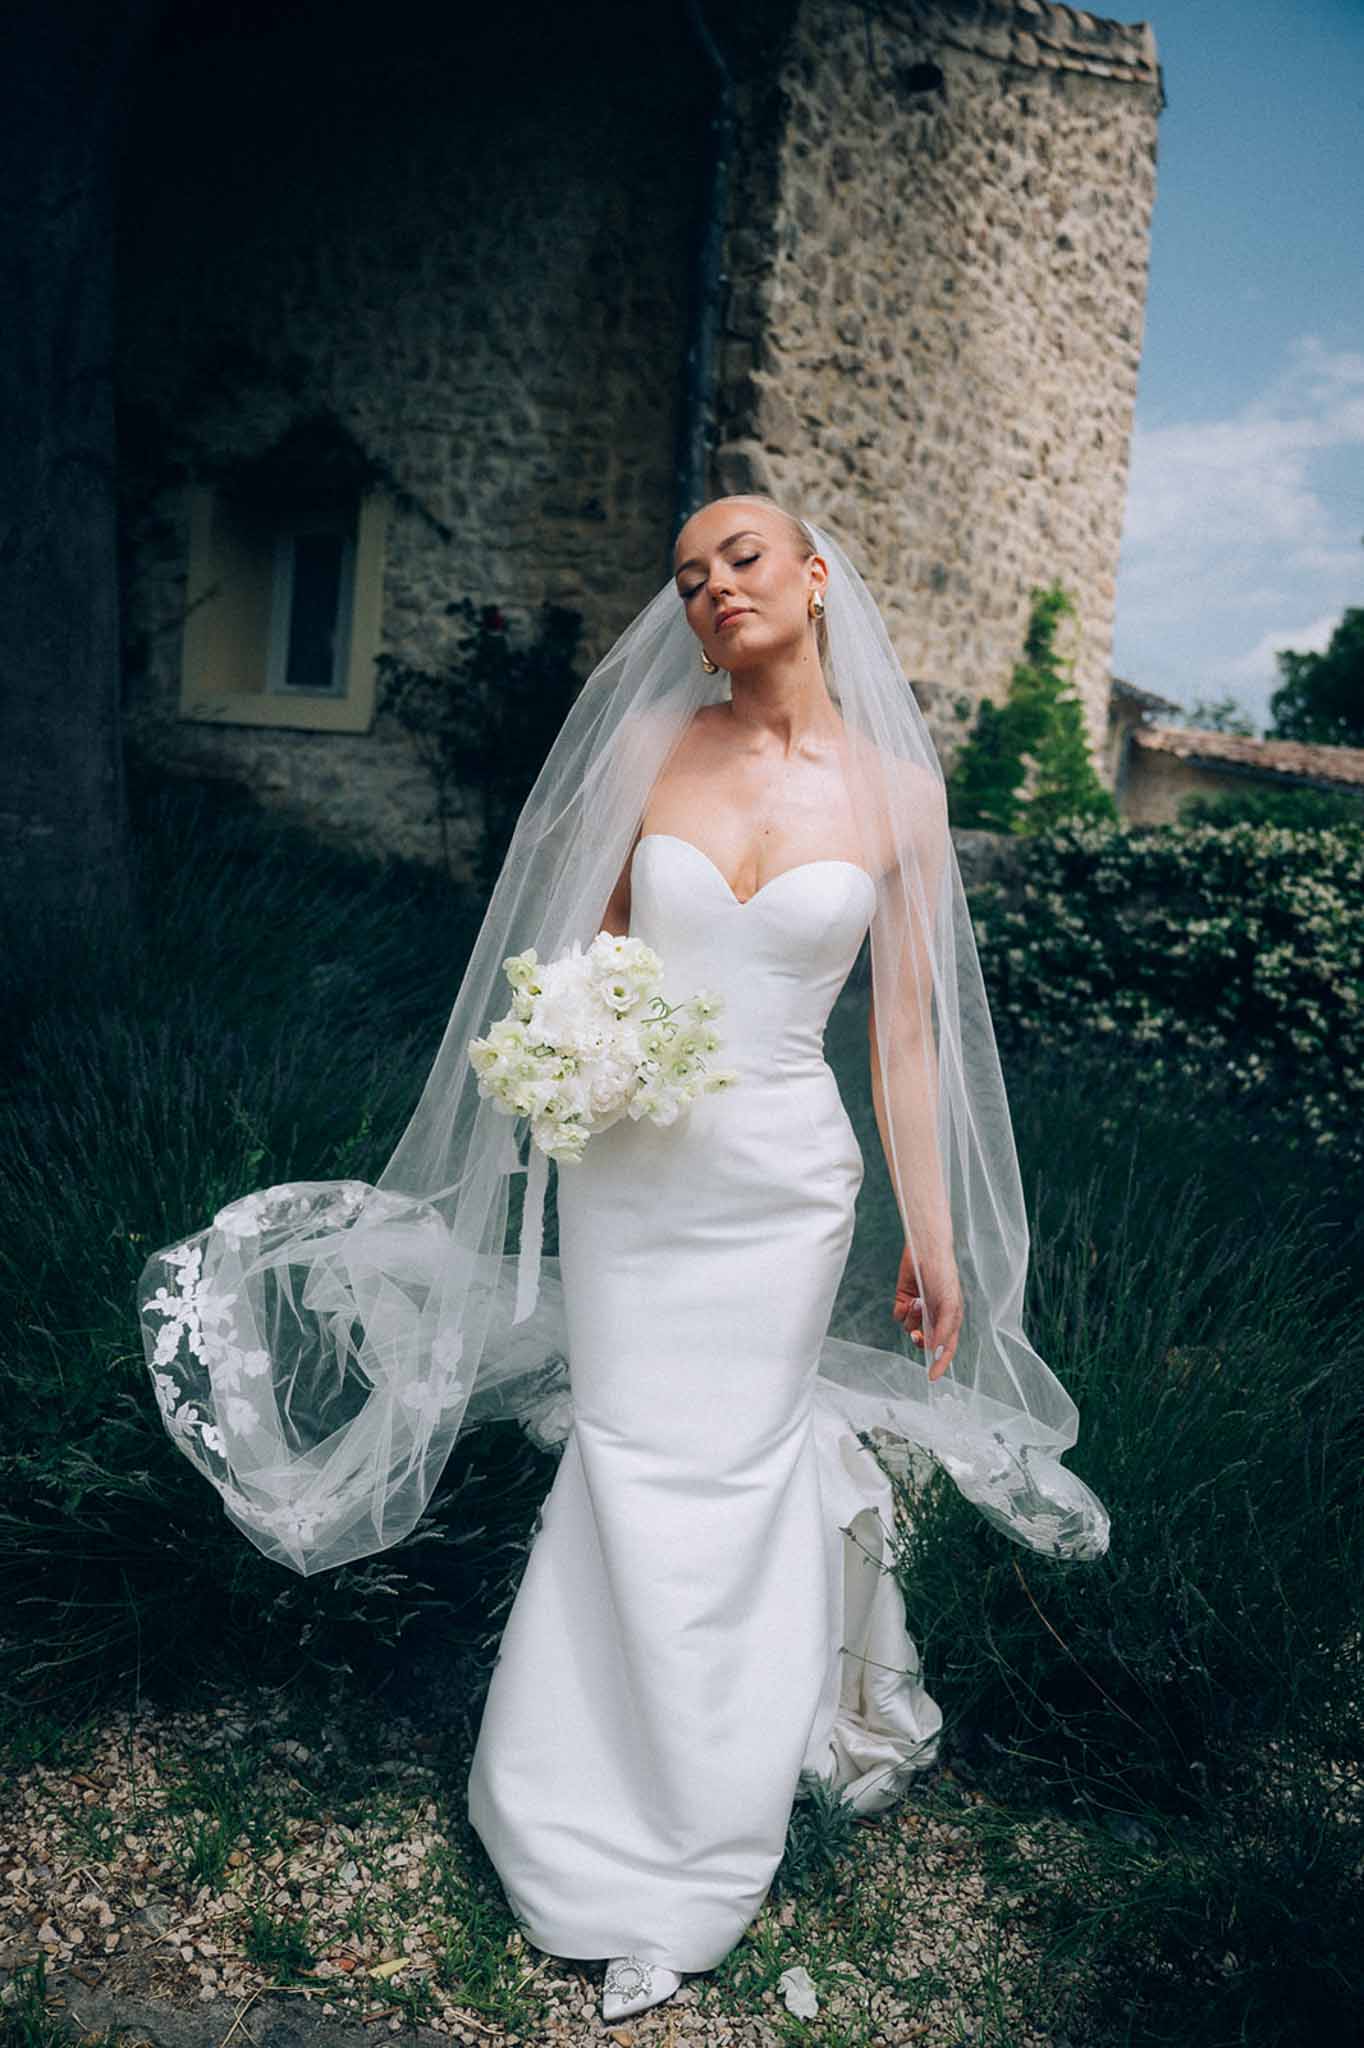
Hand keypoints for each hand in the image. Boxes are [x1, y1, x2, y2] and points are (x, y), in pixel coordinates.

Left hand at [892, 1244, 961, 1382]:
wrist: (925, 1251)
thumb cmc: (944, 1276)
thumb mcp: (949, 1304)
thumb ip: (944, 1329)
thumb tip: (935, 1350)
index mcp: (950, 1320)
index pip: (946, 1348)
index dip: (940, 1364)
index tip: (931, 1377)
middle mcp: (934, 1317)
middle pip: (924, 1341)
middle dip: (920, 1340)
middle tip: (917, 1335)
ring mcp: (919, 1310)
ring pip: (910, 1328)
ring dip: (912, 1319)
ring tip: (917, 1302)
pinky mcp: (904, 1300)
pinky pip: (899, 1316)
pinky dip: (901, 1310)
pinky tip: (908, 1298)